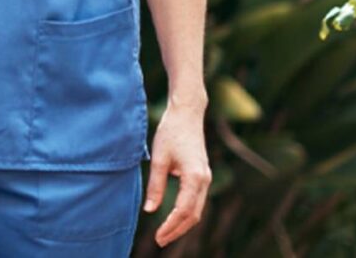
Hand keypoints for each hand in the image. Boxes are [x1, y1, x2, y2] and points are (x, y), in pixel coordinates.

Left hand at [144, 103, 211, 247]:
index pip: (184, 210)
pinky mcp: (202, 175)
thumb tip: (150, 210)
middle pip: (193, 215)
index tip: (158, 236)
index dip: (171, 226)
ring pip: (197, 210)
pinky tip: (174, 219)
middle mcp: (204, 180)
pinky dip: (187, 213)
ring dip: (182, 224)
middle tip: (160, 241)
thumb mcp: (159, 159)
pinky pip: (197, 201)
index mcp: (195, 177)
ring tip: (165, 234)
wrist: (187, 114)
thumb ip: (155, 185)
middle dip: (177, 230)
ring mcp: (206, 178)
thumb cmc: (170, 132)